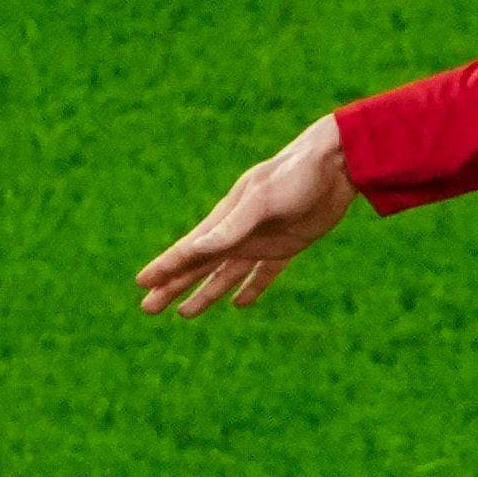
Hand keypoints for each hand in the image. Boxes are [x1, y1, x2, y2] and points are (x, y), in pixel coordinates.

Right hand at [137, 115, 353, 315]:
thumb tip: (194, 249)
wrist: (335, 163)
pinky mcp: (287, 246)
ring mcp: (261, 240)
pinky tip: (240, 303)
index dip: (165, 268)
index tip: (142, 283)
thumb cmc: (294, 177)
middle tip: (149, 308)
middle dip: (173, 287)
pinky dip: (252, 288)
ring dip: (205, 293)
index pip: (188, 250)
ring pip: (225, 274)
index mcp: (226, 219)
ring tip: (184, 313)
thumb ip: (230, 228)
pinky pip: (264, 273)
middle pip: (199, 266)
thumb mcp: (261, 202)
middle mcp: (238, 233)